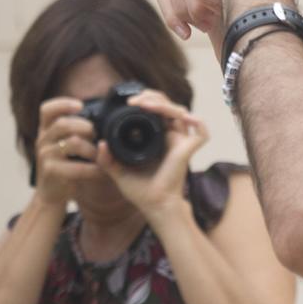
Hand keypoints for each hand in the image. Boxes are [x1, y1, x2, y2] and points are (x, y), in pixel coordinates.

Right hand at [34, 98, 101, 205]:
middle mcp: (43, 140)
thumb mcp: (65, 145)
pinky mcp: (51, 171)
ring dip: (93, 149)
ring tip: (103, 155)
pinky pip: (78, 166)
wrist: (51, 194)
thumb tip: (104, 118)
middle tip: (99, 136)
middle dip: (87, 127)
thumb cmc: (64, 166)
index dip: (63, 104)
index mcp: (46, 130)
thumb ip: (77, 132)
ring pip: (74, 143)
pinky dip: (94, 169)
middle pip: (63, 124)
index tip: (80, 105)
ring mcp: (45, 156)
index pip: (47, 109)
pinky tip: (103, 171)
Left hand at [98, 88, 209, 219]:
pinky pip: (201, 134)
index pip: (156, 111)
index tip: (129, 102)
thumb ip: (106, 159)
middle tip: (135, 100)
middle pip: (168, 106)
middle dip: (153, 97)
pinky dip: (199, 123)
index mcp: (156, 138)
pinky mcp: (188, 150)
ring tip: (145, 103)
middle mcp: (170, 137)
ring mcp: (180, 142)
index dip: (146, 101)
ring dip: (164, 104)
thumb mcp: (118, 172)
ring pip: (181, 112)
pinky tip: (186, 118)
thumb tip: (101, 143)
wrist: (154, 206)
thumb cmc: (141, 191)